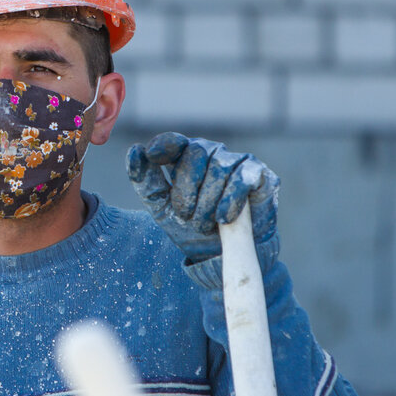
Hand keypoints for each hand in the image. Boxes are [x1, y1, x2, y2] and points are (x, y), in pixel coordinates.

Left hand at [126, 132, 278, 262]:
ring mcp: (238, 161)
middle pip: (195, 153)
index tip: (153, 155)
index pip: (173, 141)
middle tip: (187, 216)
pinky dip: (230, 199)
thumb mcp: (160, 205)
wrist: (223, 255)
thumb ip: (145, 179)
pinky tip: (224, 218)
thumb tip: (135, 150)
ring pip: (219, 167)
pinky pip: (243, 178)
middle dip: (187, 189)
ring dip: (207, 202)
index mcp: (184, 156)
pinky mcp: (260, 176)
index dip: (163, 145)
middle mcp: (212, 152)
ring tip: (206, 224)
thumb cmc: (189, 225)